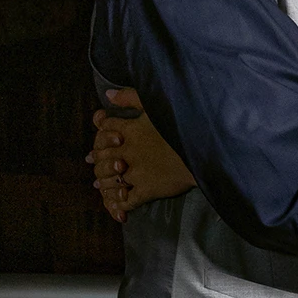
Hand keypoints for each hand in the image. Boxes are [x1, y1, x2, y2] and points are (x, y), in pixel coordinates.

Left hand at [85, 88, 194, 218]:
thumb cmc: (183, 123)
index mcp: (131, 129)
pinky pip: (126, 200)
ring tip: (101, 184)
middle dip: (96, 158)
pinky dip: (118, 204)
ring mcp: (137, 172)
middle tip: (92, 161)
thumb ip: (131, 97)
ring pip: (109, 180)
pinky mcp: (148, 189)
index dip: (100, 132)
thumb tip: (108, 93)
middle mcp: (129, 151)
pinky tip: (117, 204)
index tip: (99, 136)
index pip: (104, 129)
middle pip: (101, 155)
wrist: (204, 149)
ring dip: (104, 182)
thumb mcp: (156, 104)